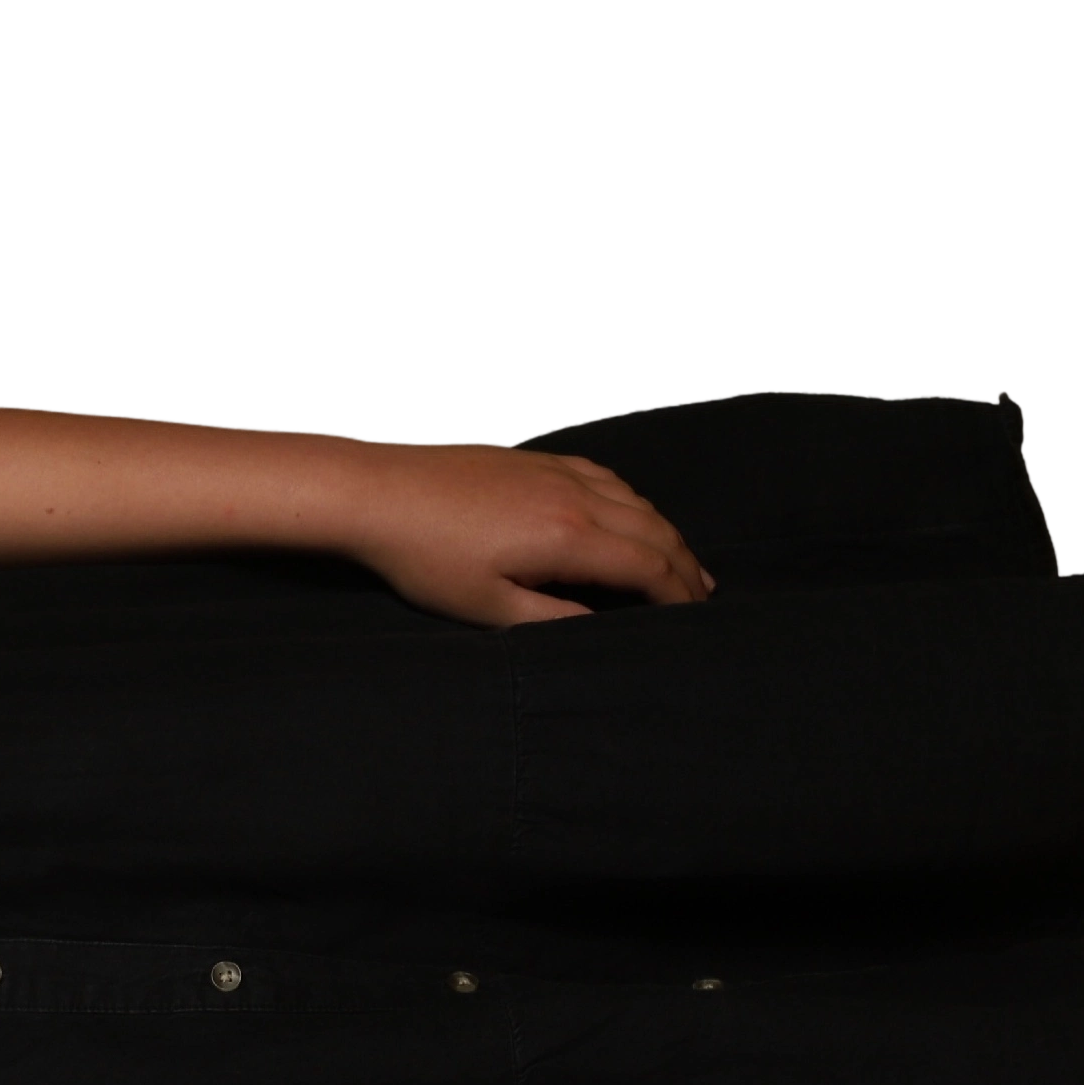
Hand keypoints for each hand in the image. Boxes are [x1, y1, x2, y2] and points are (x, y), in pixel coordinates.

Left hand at [342, 445, 716, 628]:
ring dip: (665, 533)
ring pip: (635, 501)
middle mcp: (576, 497)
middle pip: (654, 531)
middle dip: (684, 565)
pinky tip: (633, 515)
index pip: (648, 567)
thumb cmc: (425, 559)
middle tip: (705, 595)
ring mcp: (558, 472)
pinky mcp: (538, 459)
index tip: (693, 618)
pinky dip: (634, 502)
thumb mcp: (488, 607)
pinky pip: (608, 478)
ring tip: (683, 561)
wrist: (379, 493)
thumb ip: (551, 619)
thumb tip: (599, 625)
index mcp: (569, 538)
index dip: (677, 595)